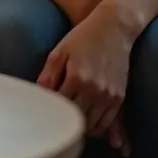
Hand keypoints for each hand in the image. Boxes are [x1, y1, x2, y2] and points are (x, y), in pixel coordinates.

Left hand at [37, 1, 132, 147]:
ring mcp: (110, 96)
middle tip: (53, 122)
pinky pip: (108, 122)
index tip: (41, 114)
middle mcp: (95, 91)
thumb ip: (48, 76)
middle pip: (76, 120)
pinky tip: (85, 124)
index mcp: (77, 79)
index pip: (59, 107)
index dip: (50, 111)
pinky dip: (96, 127)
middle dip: (64, 122)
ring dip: (80, 128)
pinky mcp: (120, 98)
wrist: (114, 29)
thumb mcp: (59, 53)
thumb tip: (38, 96)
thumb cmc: (82, 38)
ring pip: (93, 126)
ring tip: (68, 123)